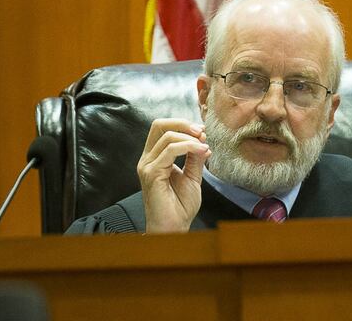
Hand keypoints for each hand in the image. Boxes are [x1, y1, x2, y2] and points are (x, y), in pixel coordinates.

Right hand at [137, 118, 210, 232]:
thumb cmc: (180, 207)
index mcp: (154, 157)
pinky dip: (189, 147)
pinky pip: (170, 151)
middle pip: (159, 125)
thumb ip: (195, 158)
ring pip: (168, 136)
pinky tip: (201, 151)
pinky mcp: (152, 174)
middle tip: (201, 132)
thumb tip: (203, 140)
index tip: (202, 131)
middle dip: (183, 123)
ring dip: (190, 138)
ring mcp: (147, 165)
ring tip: (204, 145)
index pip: (162, 128)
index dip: (182, 124)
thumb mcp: (192, 177)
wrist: (174, 228)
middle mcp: (148, 159)